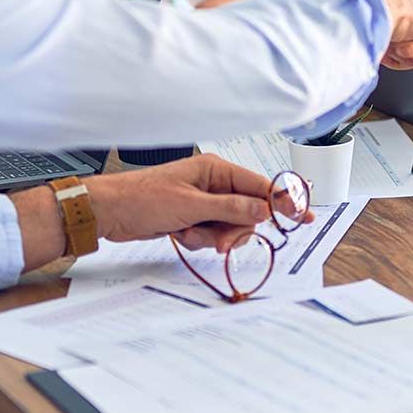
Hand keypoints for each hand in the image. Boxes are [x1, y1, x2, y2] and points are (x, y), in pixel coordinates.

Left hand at [86, 154, 309, 253]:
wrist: (108, 213)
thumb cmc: (143, 199)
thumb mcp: (190, 206)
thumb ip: (231, 209)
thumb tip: (265, 210)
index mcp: (216, 169)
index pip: (260, 185)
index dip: (283, 201)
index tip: (303, 216)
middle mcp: (213, 184)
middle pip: (248, 211)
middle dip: (236, 229)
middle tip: (222, 242)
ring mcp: (204, 202)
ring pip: (231, 227)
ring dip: (214, 237)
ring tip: (190, 234)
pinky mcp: (193, 218)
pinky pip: (212, 234)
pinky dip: (200, 240)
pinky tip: (181, 235)